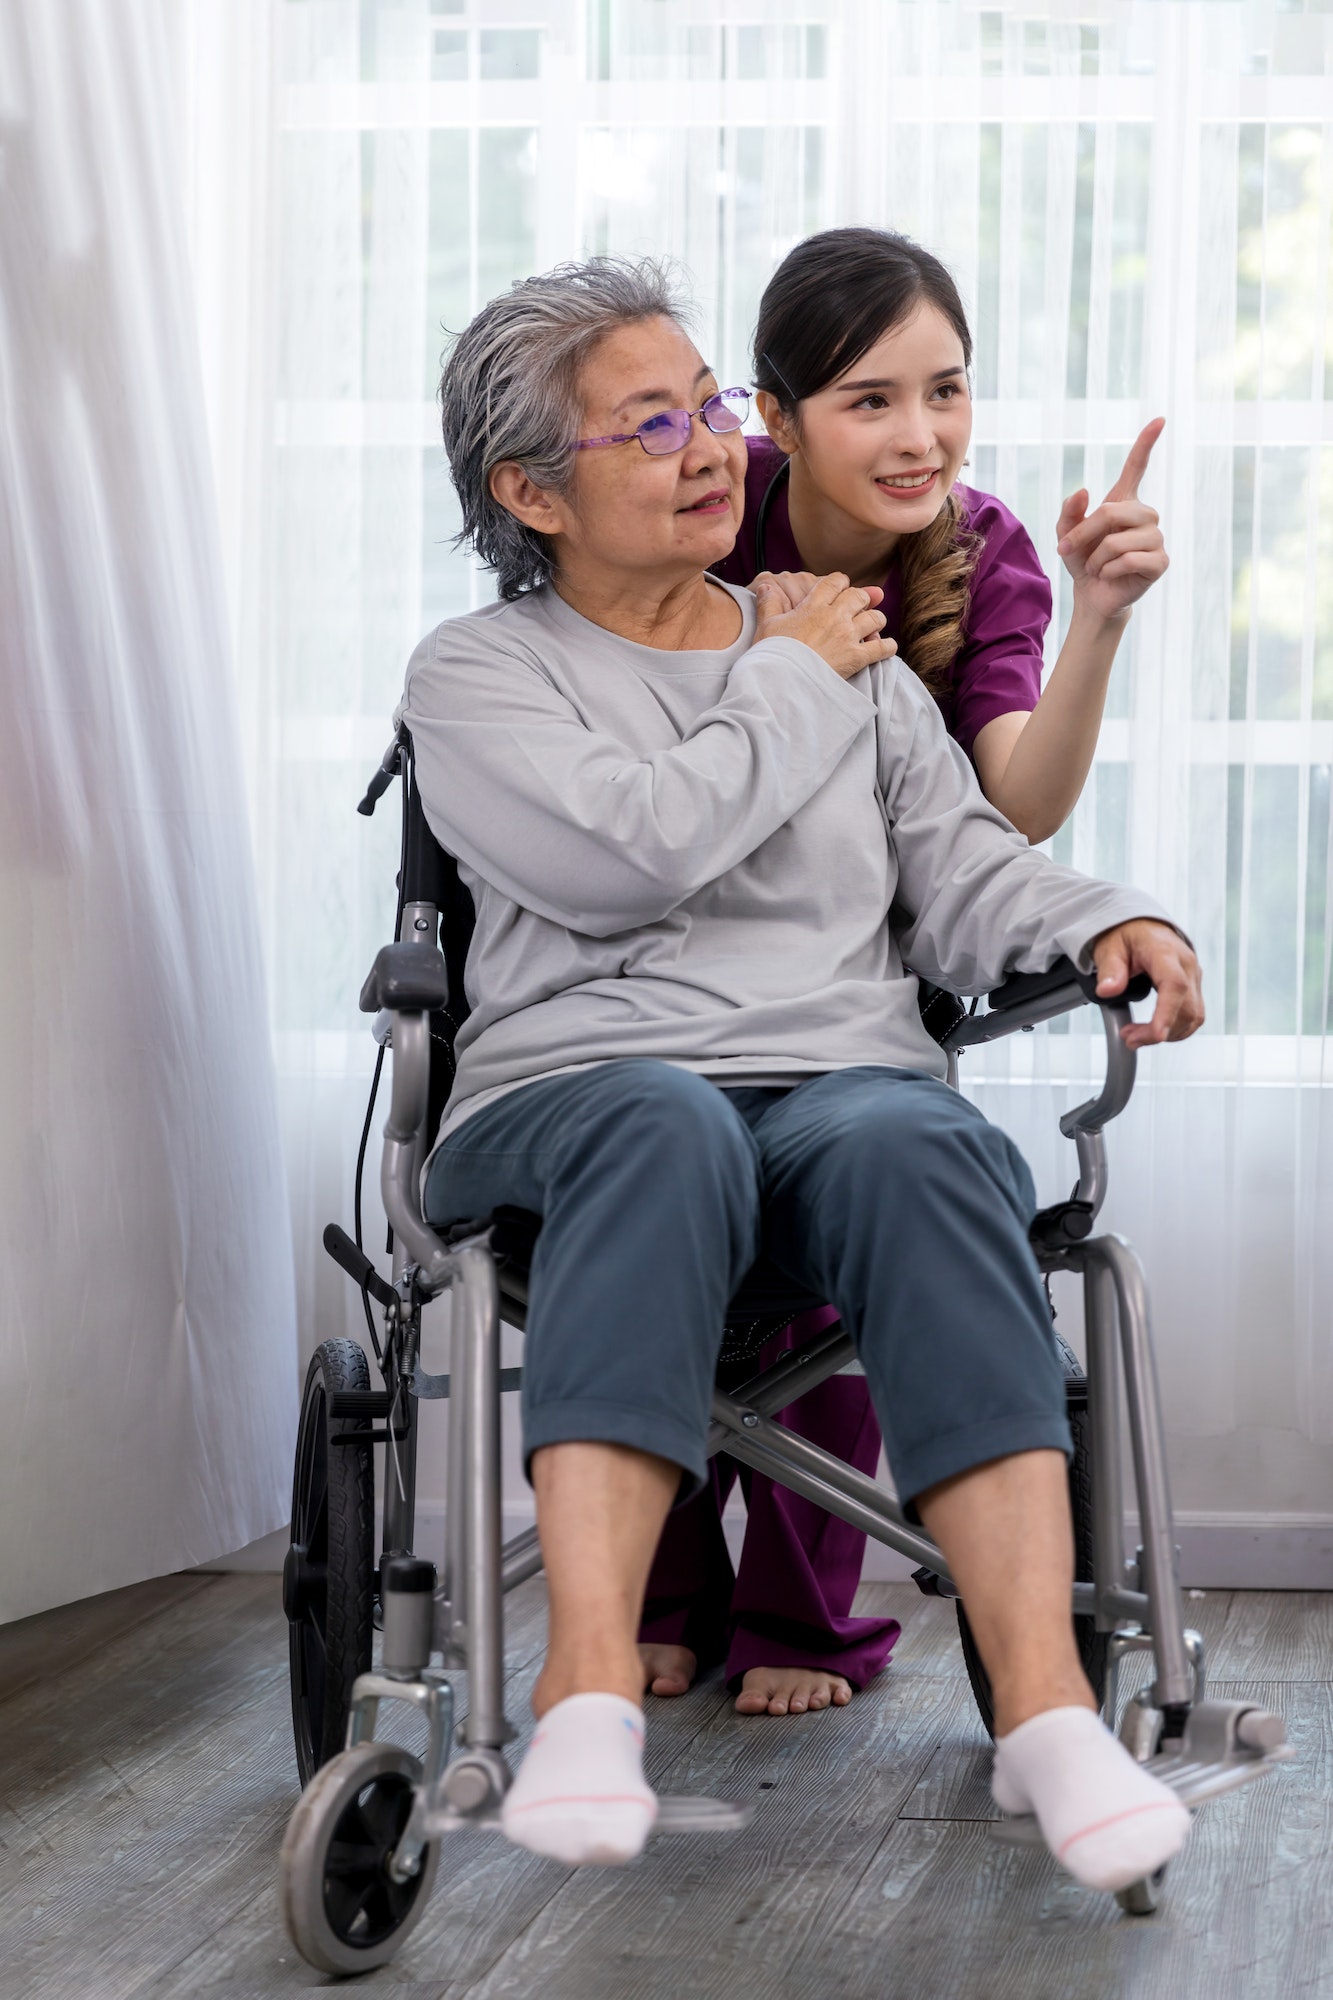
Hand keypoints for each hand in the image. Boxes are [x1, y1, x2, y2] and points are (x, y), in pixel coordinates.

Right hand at [754, 570, 893, 680]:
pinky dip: (888, 646)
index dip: (840, 582)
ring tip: (872, 626)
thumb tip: (765, 586)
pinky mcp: (856, 657)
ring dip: (876, 620)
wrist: (781, 681)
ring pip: (875, 618)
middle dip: (861, 599)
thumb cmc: (772, 654)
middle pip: (859, 596)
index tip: (840, 587)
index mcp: (814, 605)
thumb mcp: (766, 625)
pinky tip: (887, 647)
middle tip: (858, 607)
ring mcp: (847, 636)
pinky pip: (882, 647)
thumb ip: (768, 603)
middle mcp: (834, 616)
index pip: (835, 582)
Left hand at [1057, 420, 1168, 623]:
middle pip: (1112, 512)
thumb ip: (1069, 513)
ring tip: (1097, 566)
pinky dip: (1109, 570)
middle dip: (1084, 534)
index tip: (1159, 419)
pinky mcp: (1160, 561)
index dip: (1146, 443)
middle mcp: (1145, 515)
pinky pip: (1129, 560)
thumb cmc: (1083, 561)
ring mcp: (1156, 537)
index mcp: (1124, 503)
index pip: (1136, 468)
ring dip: (1096, 558)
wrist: (1093, 595)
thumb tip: (1084, 491)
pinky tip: (1110, 575)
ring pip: (1118, 541)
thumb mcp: (1066, 535)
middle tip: (1067, 550)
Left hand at [1090, 918, 1203, 1049]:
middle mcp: (1186, 964)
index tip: (1157, 1035)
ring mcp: (1193, 976)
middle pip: (1186, 1008)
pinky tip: (1153, 1031)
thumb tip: (1107, 991)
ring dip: (1168, 1033)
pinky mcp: (1193, 986)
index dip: (1168, 1013)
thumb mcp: (1109, 947)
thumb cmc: (1125, 935)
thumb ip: (1110, 970)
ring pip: (1193, 1016)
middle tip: (1128, 1039)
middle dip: (1159, 1031)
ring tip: (1135, 1037)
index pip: (1174, 985)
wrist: (1141, 926)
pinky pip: (1193, 1014)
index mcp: (1165, 951)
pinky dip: (1175, 1028)